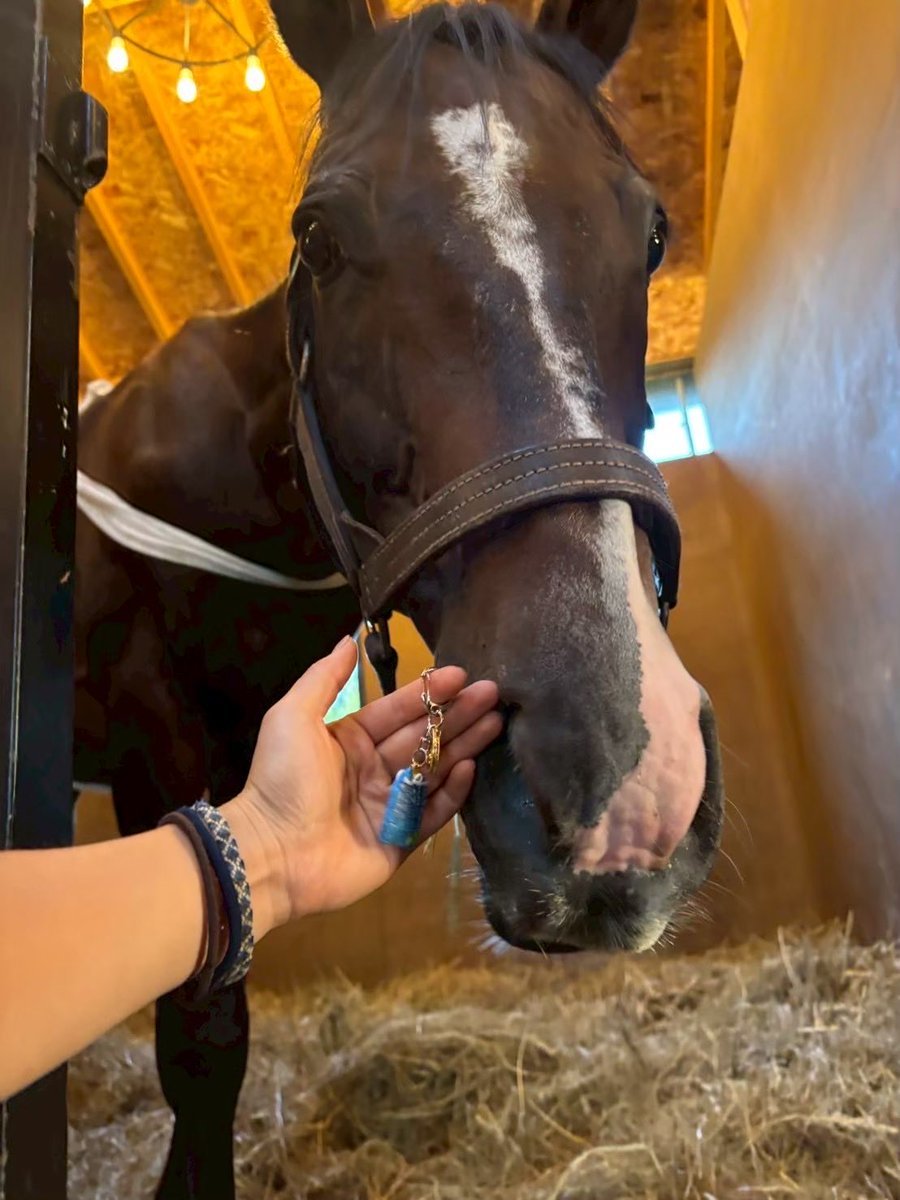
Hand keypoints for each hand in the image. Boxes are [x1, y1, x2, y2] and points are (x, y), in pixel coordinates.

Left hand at [223, 637, 500, 934]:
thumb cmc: (283, 779)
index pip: (397, 710)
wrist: (273, 853)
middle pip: (423, 737)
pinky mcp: (400, 840)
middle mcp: (373, 769)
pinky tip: (472, 767)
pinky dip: (453, 791)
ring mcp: (389, 806)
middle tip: (493, 693)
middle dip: (457, 714)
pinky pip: (433, 812)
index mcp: (349, 740)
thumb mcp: (293, 718)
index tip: (461, 674)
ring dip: (465, 745)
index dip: (428, 693)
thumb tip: (349, 640)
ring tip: (496, 723)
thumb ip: (324, 679)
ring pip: (434, 770)